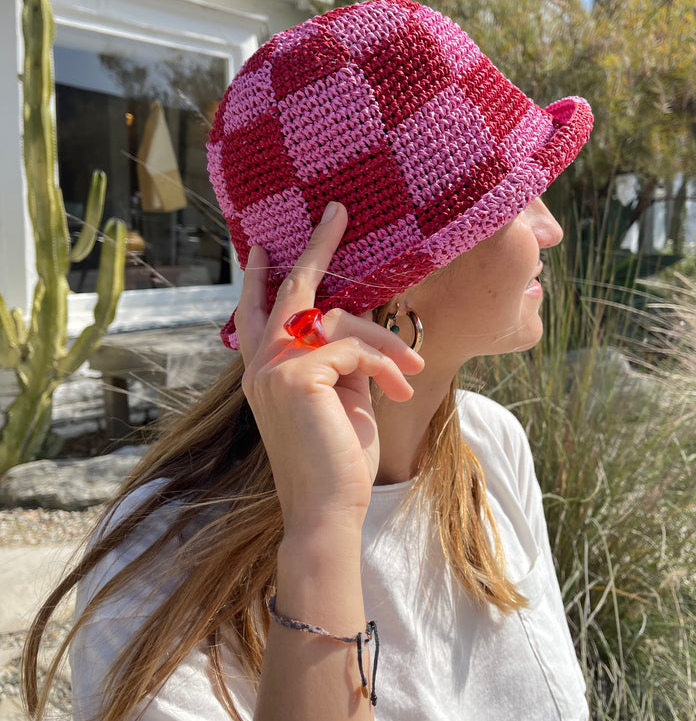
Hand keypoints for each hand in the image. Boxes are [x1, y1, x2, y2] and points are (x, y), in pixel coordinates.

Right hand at [234, 203, 423, 540]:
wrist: (327, 510)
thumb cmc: (339, 460)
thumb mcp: (341, 398)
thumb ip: (339, 360)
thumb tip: (358, 328)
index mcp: (266, 370)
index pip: (259, 312)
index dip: (263, 277)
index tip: (266, 247)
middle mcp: (260, 364)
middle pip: (291, 290)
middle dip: (317, 246)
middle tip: (337, 211)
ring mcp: (272, 368)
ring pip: (339, 321)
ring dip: (383, 342)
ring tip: (410, 368)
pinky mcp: (295, 375)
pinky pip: (353, 349)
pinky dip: (383, 365)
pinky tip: (398, 390)